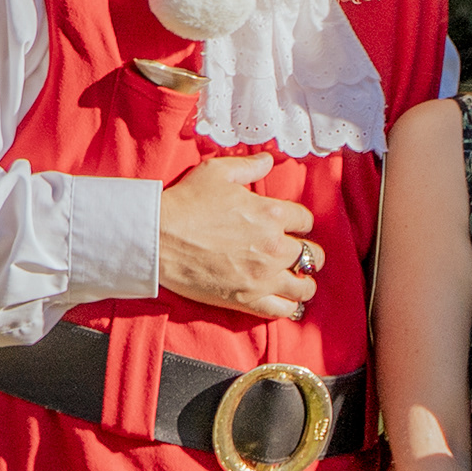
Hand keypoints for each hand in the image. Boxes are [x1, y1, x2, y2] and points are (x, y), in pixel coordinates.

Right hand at [160, 153, 318, 317]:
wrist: (158, 239)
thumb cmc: (185, 203)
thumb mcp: (216, 172)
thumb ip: (249, 166)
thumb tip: (269, 161)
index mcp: (271, 213)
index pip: (306, 221)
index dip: (299, 223)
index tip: (290, 226)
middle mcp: (274, 246)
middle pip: (313, 255)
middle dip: (307, 253)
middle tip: (296, 254)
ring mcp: (263, 276)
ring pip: (304, 286)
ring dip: (304, 282)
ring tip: (296, 279)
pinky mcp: (248, 299)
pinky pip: (284, 309)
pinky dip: (289, 306)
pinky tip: (285, 300)